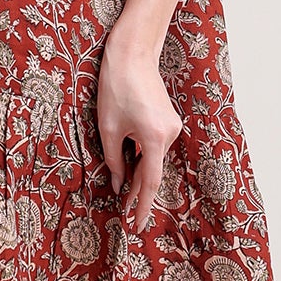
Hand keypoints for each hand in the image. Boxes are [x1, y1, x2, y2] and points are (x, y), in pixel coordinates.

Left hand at [96, 31, 183, 232]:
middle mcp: (170, 134)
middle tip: (125, 215)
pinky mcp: (168, 121)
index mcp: (155, 138)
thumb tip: (118, 184)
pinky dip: (143, 159)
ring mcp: (172, 127)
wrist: (133, 55)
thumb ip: (114, 160)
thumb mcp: (108, 128)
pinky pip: (155, 147)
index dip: (143, 206)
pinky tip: (130, 168)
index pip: (150, 182)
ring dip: (139, 175)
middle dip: (138, 193)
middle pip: (153, 171)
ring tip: (122, 195)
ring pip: (154, 159)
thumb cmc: (116, 88)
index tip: (138, 225)